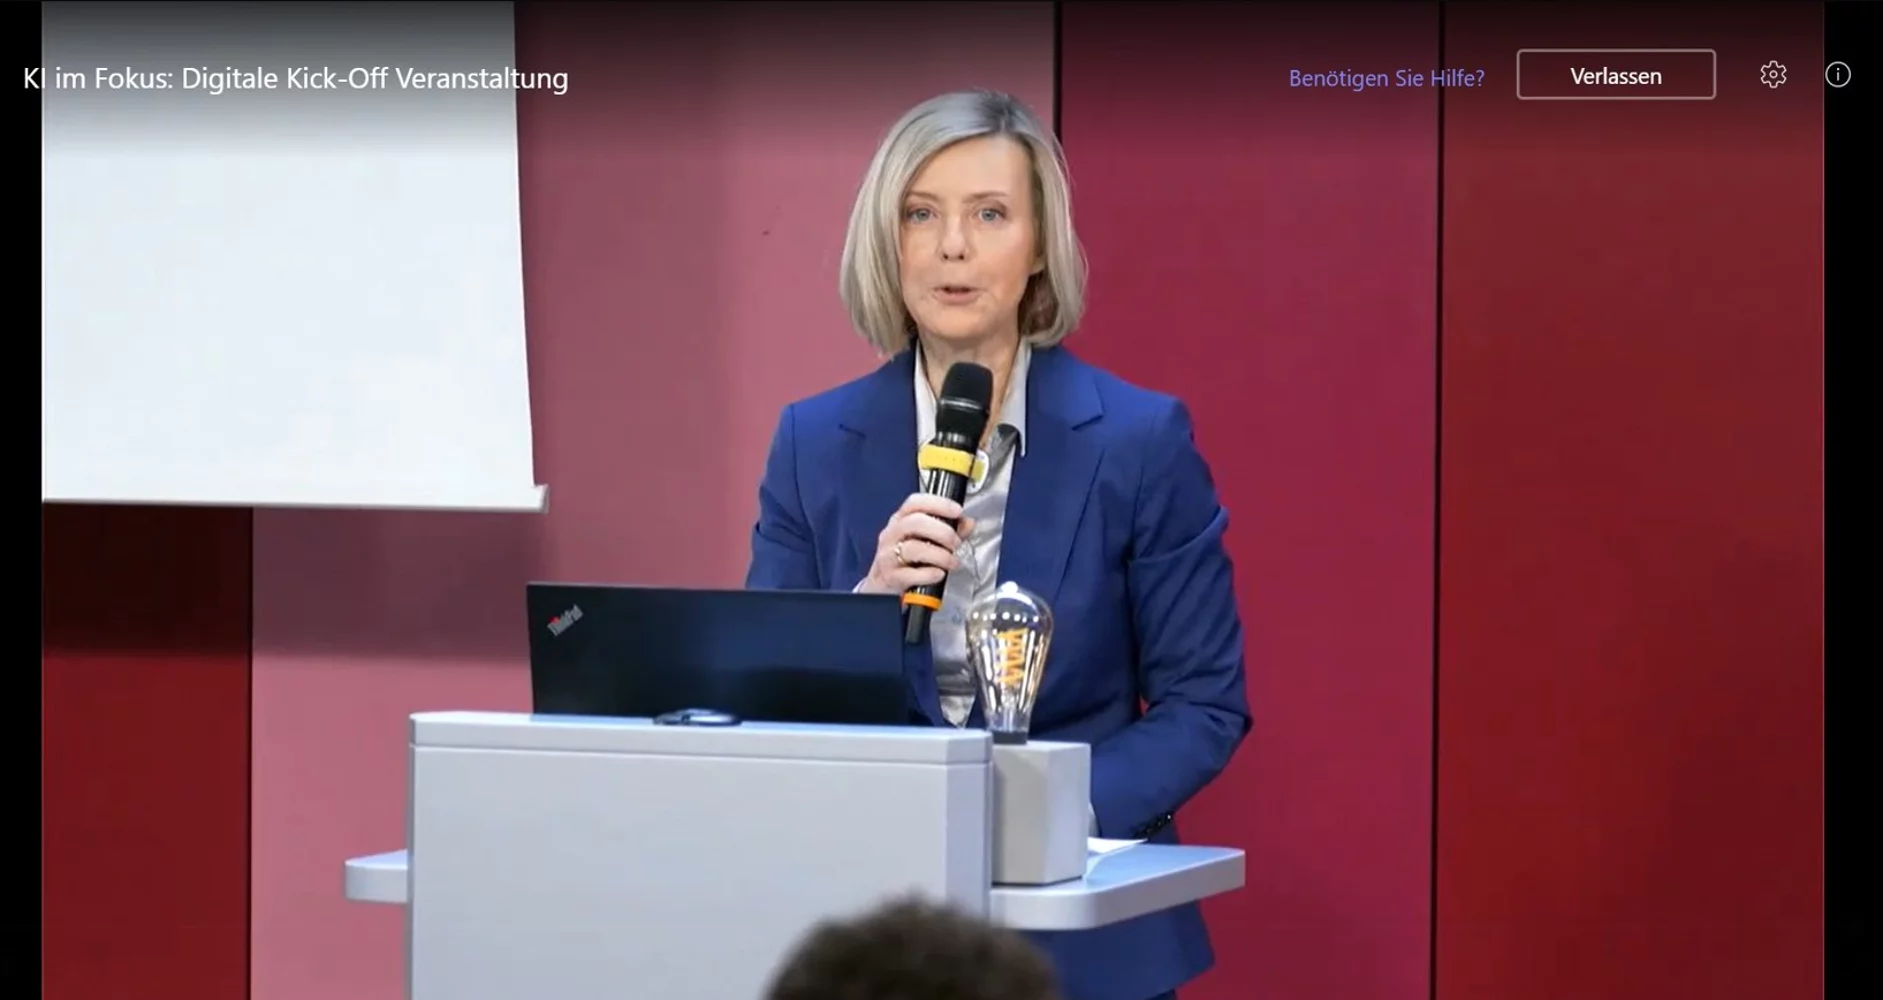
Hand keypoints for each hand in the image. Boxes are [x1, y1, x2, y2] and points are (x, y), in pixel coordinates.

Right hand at [857, 493, 975, 595]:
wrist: (882, 585)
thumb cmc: (905, 560)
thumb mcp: (925, 540)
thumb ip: (949, 530)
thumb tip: (968, 523)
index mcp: (901, 520)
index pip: (915, 503)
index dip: (938, 504)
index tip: (957, 511)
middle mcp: (892, 534)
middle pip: (915, 522)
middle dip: (942, 532)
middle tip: (956, 543)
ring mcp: (888, 555)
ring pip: (913, 548)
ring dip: (940, 555)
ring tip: (951, 562)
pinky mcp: (890, 576)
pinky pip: (911, 574)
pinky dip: (929, 574)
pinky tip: (938, 574)